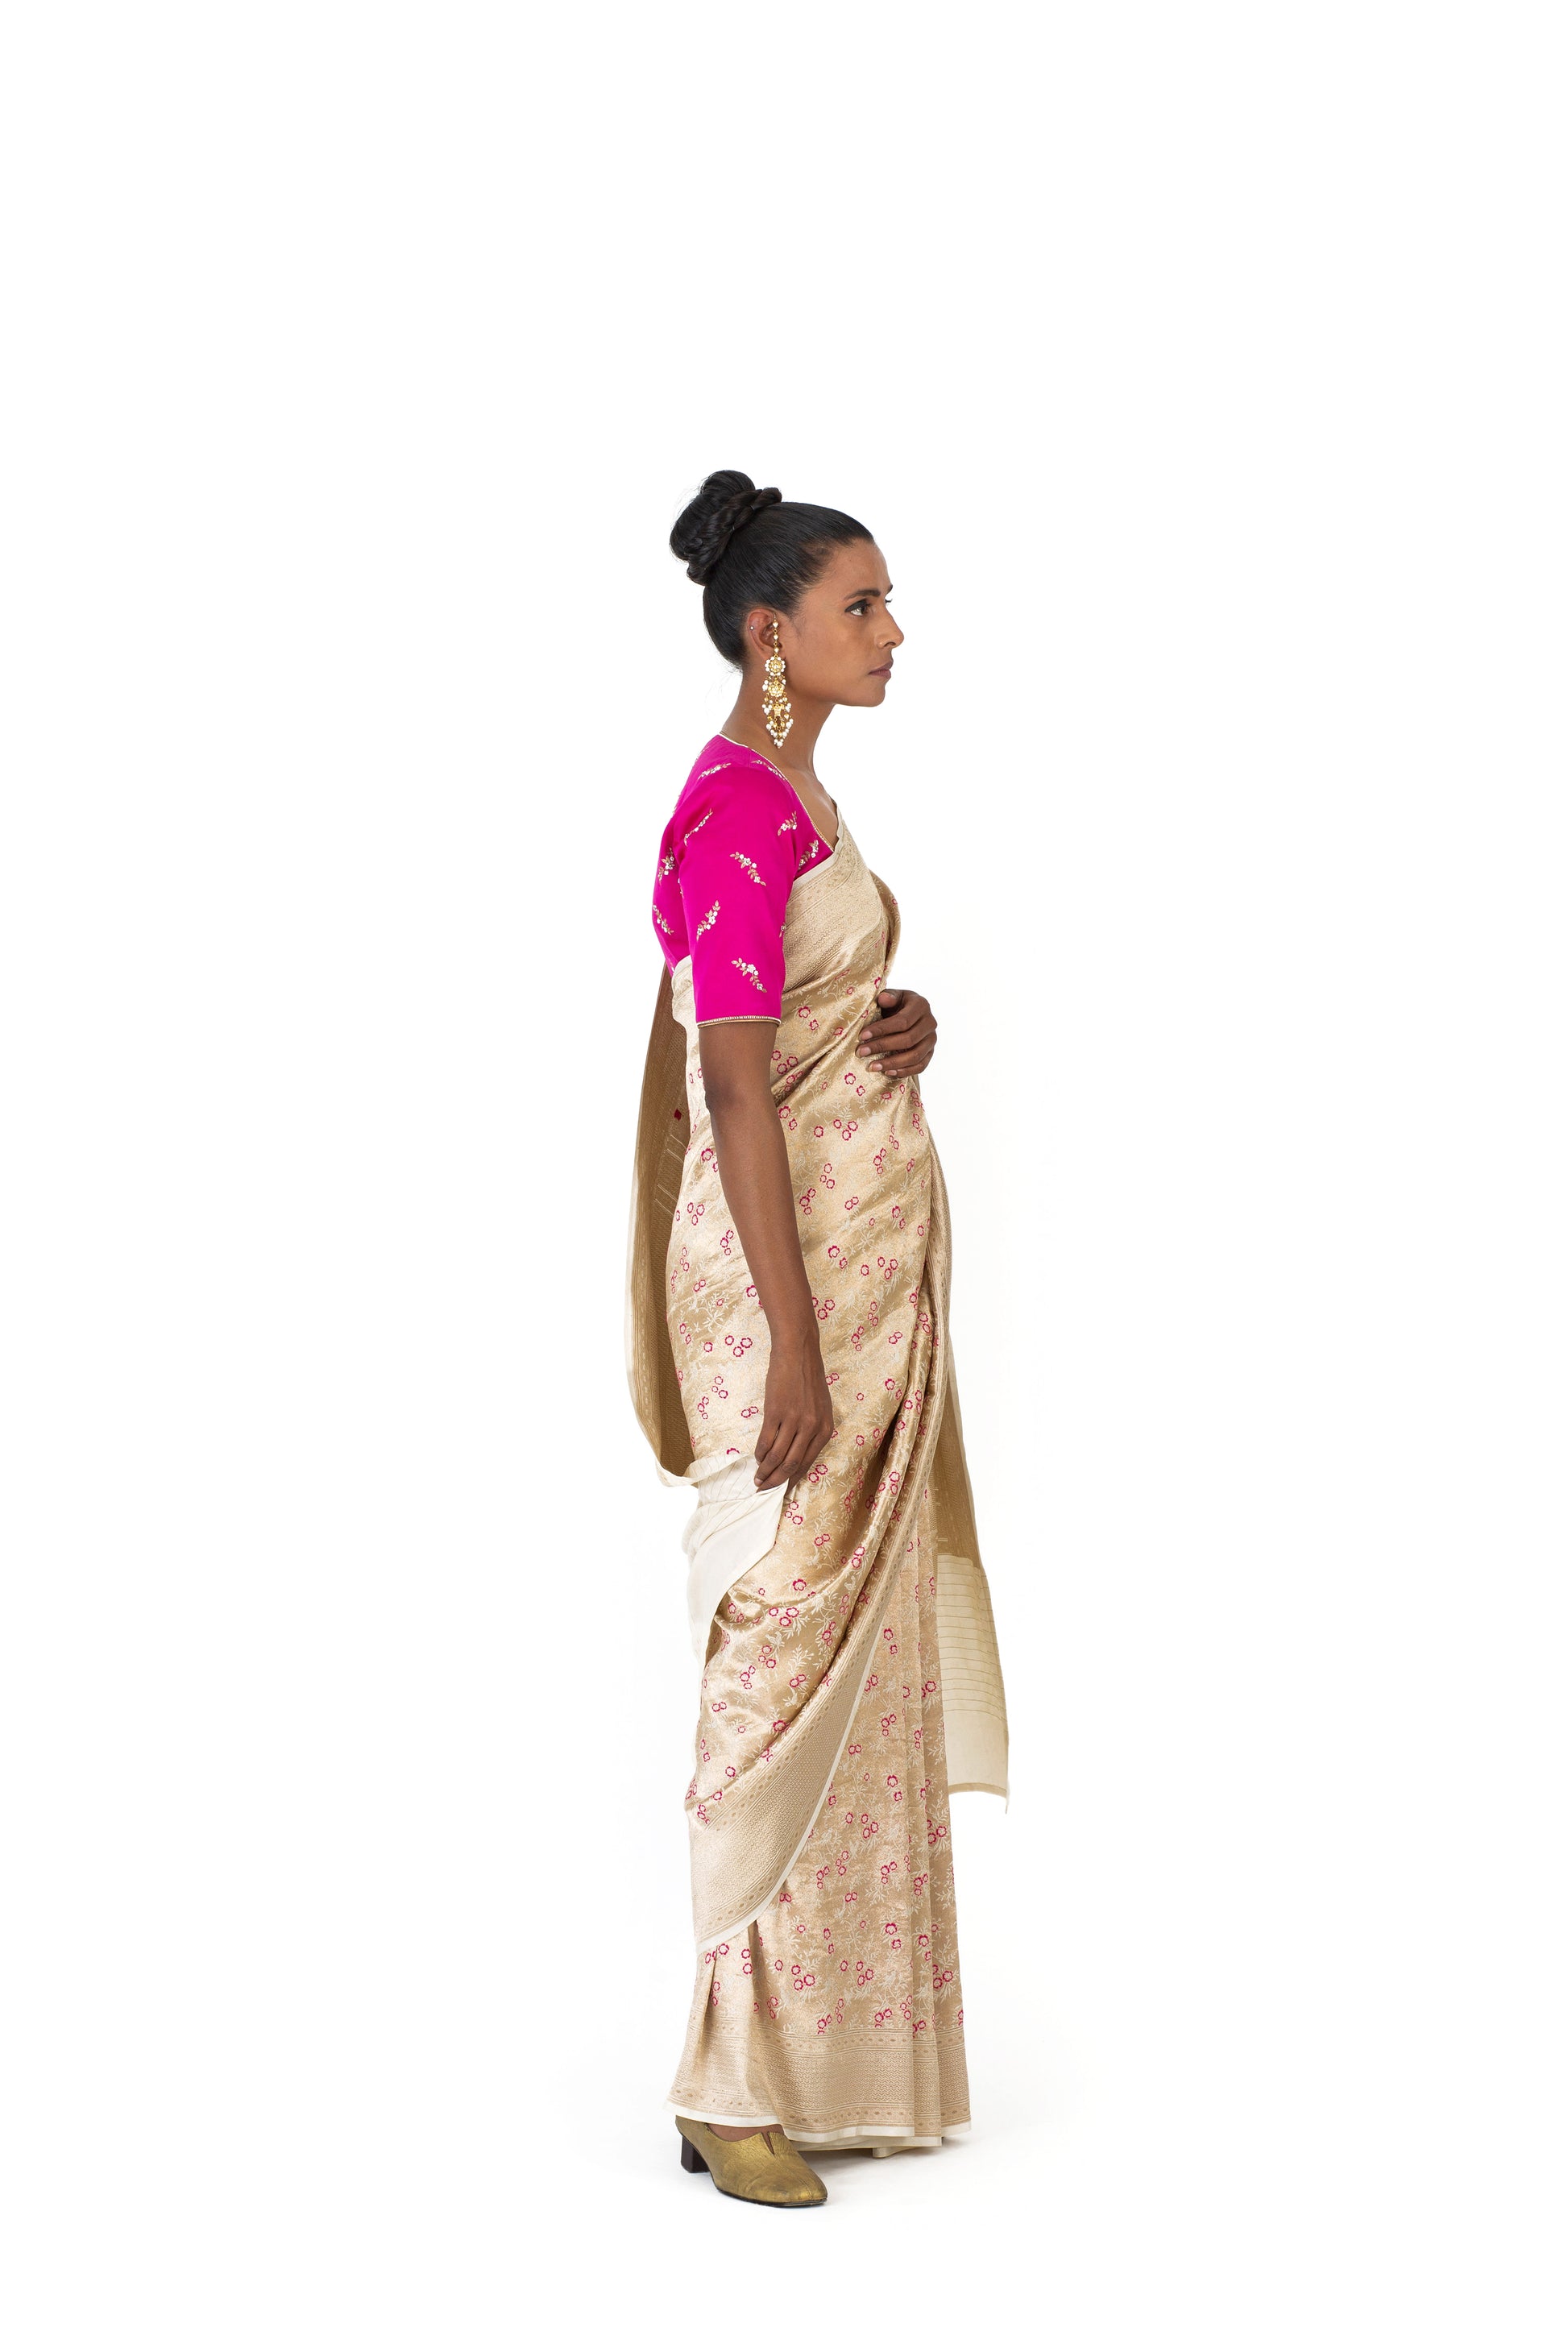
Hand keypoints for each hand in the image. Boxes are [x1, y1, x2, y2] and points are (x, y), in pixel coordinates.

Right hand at [754, 1333, 835, 1490]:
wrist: (798, 1353)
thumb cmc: (808, 1380)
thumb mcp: (820, 1408)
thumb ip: (812, 1431)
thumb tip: (796, 1456)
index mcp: (825, 1429)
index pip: (806, 1464)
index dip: (791, 1481)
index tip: (780, 1490)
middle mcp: (812, 1428)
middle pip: (791, 1465)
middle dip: (775, 1482)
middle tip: (763, 1489)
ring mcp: (794, 1420)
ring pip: (777, 1456)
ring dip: (764, 1471)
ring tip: (757, 1477)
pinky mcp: (776, 1411)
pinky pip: (765, 1441)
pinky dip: (759, 1453)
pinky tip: (756, 1457)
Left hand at [856, 987, 937, 1075]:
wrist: (907, 1013)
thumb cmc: (896, 1004)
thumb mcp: (892, 996)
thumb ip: (888, 996)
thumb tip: (883, 999)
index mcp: (921, 1005)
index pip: (902, 1021)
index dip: (881, 1029)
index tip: (862, 1036)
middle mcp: (930, 1023)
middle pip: (908, 1040)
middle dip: (882, 1047)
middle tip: (861, 1052)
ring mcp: (932, 1039)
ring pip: (915, 1056)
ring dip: (892, 1063)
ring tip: (872, 1066)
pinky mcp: (930, 1053)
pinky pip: (920, 1066)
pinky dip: (904, 1071)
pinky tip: (887, 1072)